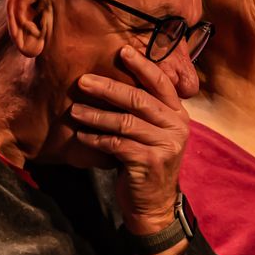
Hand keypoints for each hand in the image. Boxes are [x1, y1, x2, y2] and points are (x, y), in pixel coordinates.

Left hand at [69, 45, 189, 235]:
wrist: (153, 204)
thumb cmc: (146, 162)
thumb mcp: (152, 133)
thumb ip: (143, 111)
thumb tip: (112, 80)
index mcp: (179, 115)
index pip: (162, 83)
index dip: (143, 65)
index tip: (122, 51)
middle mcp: (178, 127)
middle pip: (139, 100)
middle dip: (108, 88)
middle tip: (83, 81)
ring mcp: (167, 145)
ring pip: (125, 122)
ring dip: (96, 115)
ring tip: (75, 110)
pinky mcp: (150, 162)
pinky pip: (117, 144)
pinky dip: (97, 139)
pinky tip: (82, 136)